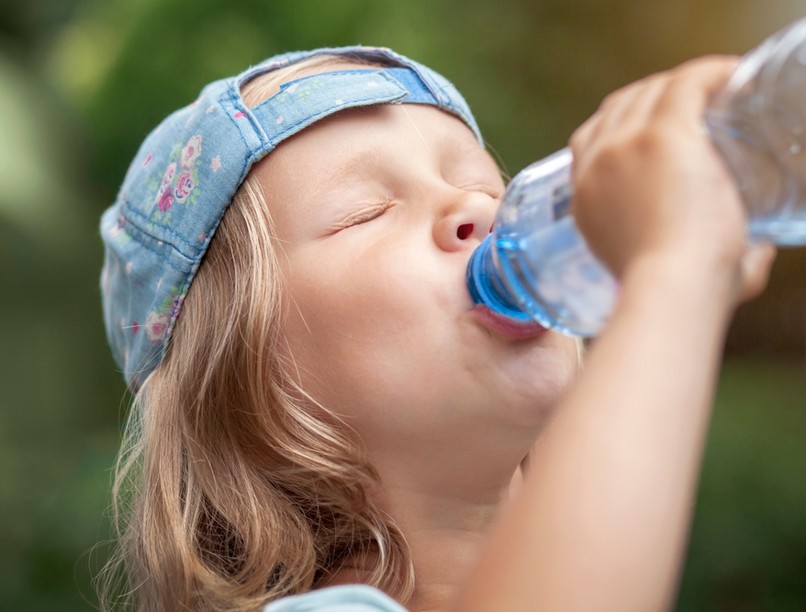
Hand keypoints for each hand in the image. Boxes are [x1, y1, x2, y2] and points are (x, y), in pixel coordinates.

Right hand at [569, 56, 774, 304]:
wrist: (670, 288)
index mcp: (584, 196)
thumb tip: (756, 255)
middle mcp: (597, 165)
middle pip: (620, 106)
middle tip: (696, 107)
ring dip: (683, 84)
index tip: (654, 127)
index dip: (621, 124)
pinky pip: (686, 83)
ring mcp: (625, 146)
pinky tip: (732, 76)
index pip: (590, 139)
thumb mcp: (670, 271)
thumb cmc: (673, 294)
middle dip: (653, 98)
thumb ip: (694, 260)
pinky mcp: (662, 133)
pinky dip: (710, 74)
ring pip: (651, 91)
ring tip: (716, 90)